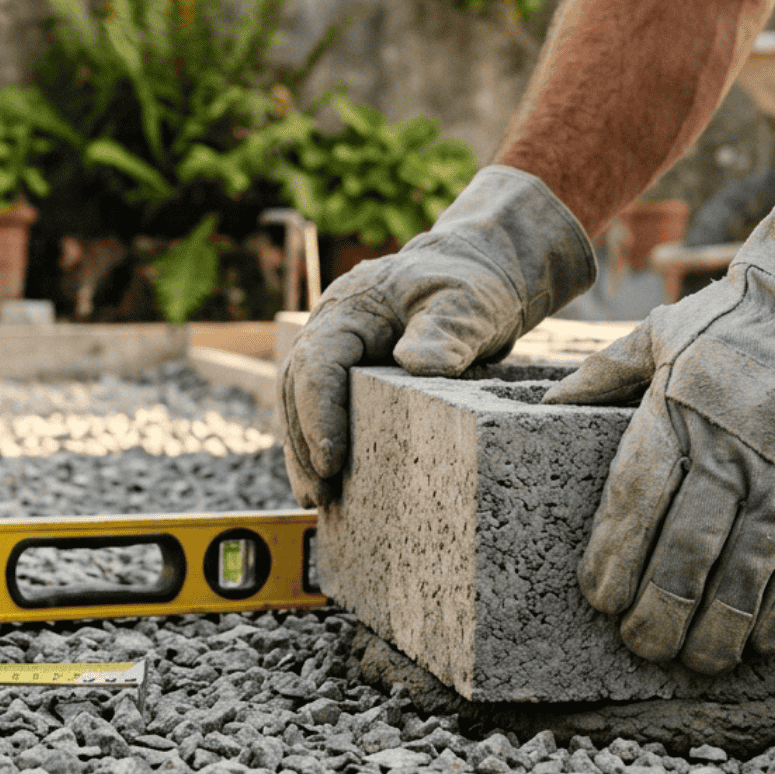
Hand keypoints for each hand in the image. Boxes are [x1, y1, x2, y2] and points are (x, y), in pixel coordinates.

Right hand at [279, 166, 597, 506]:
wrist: (476, 273)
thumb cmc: (470, 283)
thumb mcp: (466, 301)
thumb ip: (445, 330)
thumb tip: (417, 364)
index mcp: (350, 309)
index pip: (317, 363)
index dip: (319, 414)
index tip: (332, 460)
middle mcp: (332, 330)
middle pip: (297, 390)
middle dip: (304, 444)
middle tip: (320, 494)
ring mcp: (338, 352)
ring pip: (301, 404)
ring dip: (304, 452)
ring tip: (317, 500)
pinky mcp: (351, 374)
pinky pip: (325, 411)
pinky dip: (322, 445)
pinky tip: (330, 484)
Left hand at [543, 168, 774, 673]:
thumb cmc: (739, 322)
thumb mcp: (661, 333)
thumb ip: (602, 375)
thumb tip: (542, 405)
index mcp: (677, 412)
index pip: (635, 499)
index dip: (615, 556)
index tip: (598, 599)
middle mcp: (732, 451)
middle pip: (685, 550)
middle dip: (658, 609)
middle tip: (640, 644)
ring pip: (745, 573)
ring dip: (717, 627)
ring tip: (692, 661)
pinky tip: (756, 644)